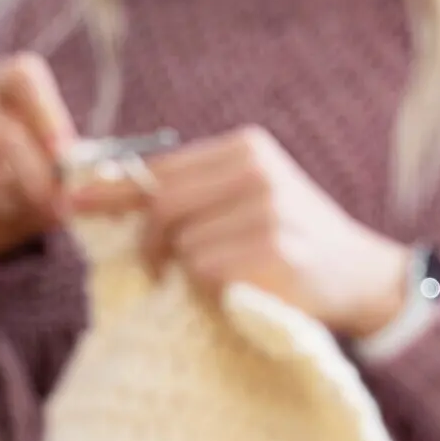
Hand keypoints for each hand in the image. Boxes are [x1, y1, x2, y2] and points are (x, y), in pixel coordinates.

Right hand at [0, 54, 75, 257]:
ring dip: (8, 202)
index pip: (22, 77)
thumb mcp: (58, 163)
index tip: (63, 153)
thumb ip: (68, 167)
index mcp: (10, 82)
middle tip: (52, 202)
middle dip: (35, 179)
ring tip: (21, 207)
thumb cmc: (35, 171)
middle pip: (6, 136)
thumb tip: (72, 188)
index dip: (46, 117)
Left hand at [70, 126, 409, 337]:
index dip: (113, 189)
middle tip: (154, 273)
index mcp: (247, 149)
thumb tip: (109, 193)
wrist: (366, 278)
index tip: (73, 203)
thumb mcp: (251, 198)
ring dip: (191, 272)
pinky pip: (207, 273)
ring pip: (183, 244)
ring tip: (227, 279)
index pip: (161, 168)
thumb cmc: (296, 244)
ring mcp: (267, 212)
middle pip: (163, 206)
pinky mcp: (273, 254)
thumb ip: (195, 192)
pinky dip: (214, 290)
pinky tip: (245, 291)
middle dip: (148, 244)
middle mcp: (257, 173)